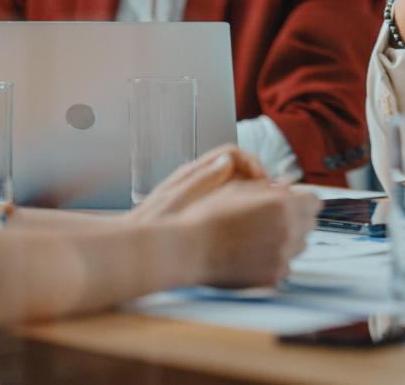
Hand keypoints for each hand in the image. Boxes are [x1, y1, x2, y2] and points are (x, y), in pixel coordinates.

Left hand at [129, 144, 267, 222]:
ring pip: (239, 189)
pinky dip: (245, 213)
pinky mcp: (207, 216)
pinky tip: (251, 229)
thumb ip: (204, 179)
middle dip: (258, 183)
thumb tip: (229, 160)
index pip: (233, 154)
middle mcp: (200, 181)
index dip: (253, 165)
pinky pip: (233, 207)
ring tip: (264, 215)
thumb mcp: (178, 200)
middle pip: (240, 170)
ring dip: (254, 199)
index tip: (263, 184)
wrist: (134, 249)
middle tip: (270, 202)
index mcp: (194, 172)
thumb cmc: (151, 226)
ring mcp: (204, 197)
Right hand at [180, 182, 320, 288]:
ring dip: (288, 239)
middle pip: (310, 223)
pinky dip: (276, 260)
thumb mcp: (241, 189)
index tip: (291, 202)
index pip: (315, 201)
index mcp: (283, 205)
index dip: (302, 199)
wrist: (188, 250)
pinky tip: (253, 254)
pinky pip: (286, 265)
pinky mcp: (273, 277)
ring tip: (259, 236)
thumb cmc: (210, 215)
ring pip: (299, 245)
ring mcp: (282, 257)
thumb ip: (271, 189)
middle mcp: (288, 232)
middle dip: (296, 218)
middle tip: (272, 218)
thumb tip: (289, 188)